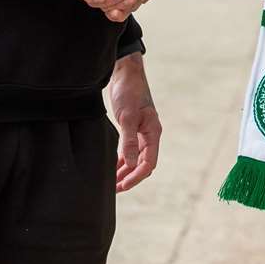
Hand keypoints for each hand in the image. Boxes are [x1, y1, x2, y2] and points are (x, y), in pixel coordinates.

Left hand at [108, 52, 160, 191]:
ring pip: (135, 159)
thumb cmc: (129, 91)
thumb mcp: (127, 116)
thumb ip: (128, 140)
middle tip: (114, 189)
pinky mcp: (132, 129)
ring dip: (124, 171)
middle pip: (142, 164)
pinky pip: (129, 150)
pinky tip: (112, 168)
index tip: (123, 185)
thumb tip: (128, 163)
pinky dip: (121, 160)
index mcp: (153, 132)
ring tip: (111, 183)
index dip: (136, 176)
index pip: (148, 163)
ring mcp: (141, 133)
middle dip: (130, 178)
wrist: (125, 74)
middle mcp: (149, 135)